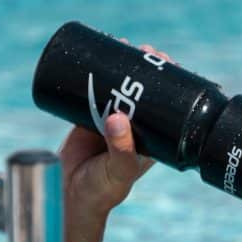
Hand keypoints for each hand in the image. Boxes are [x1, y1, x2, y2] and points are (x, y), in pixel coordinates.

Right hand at [60, 42, 166, 219]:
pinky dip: (98, 73)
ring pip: (122, 86)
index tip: (166, 62)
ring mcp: (113, 121)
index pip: (168, 105)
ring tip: (124, 44)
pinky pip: (96, 90)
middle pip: (146, 90)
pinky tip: (99, 54)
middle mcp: (136, 127)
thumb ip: (121, 148)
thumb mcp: (117, 169)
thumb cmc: (103, 189)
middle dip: (147, 67)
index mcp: (153, 138)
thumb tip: (118, 118)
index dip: (169, 82)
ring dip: (125, 65)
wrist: (71, 196)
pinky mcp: (90, 118)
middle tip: (146, 50)